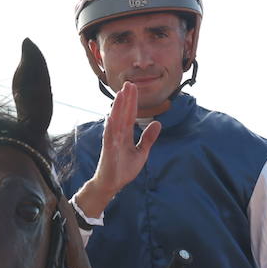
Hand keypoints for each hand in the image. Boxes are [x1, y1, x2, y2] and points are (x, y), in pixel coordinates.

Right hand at [76, 82, 160, 216]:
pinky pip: (109, 135)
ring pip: (116, 120)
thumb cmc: (124, 169)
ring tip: (120, 94)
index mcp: (125, 134)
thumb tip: (158, 124)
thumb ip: (148, 139)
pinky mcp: (108, 149)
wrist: (113, 184)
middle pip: (123, 113)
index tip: (134, 88)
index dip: (132, 102)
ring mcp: (112, 140)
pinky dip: (110, 125)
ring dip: (118, 107)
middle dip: (126, 99)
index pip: (130, 115)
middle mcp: (118, 134)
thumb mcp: (141, 152)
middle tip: (129, 83)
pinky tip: (112, 115)